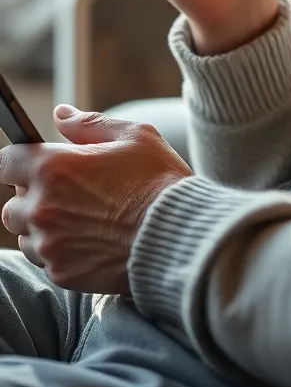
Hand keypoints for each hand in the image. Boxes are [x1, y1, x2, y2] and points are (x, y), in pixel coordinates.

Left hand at [0, 106, 190, 294]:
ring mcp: (49, 244)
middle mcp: (42, 207)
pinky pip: (46, 260)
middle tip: (69, 192)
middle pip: (12, 204)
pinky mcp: (61, 272)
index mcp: (54, 168)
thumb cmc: (158, 180)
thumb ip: (89, 123)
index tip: (32, 164)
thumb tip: (61, 114)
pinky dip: (59, 251)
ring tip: (80, 219)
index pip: (5, 162)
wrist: (177, 235)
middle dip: (33, 197)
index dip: (18, 161)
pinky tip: (89, 240)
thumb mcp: (134, 136)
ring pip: (25, 235)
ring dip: (43, 226)